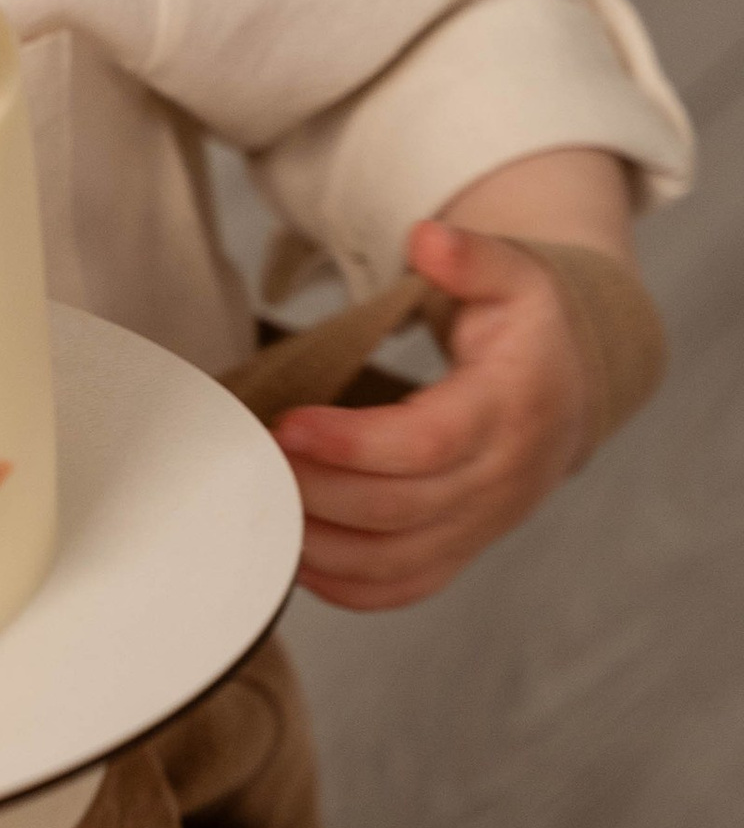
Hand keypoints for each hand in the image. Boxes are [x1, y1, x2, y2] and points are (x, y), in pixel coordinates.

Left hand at [275, 219, 595, 612]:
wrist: (574, 388)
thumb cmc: (529, 330)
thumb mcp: (516, 275)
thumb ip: (472, 256)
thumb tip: (428, 240)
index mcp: (510, 408)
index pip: (428, 443)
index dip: (353, 443)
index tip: (287, 424)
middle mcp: (502, 478)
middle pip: (399, 510)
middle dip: (316, 491)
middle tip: (254, 459)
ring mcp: (484, 523)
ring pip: (395, 561)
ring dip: (320, 546)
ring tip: (260, 503)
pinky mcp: (464, 548)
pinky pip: (405, 587)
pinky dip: (347, 587)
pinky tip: (297, 560)